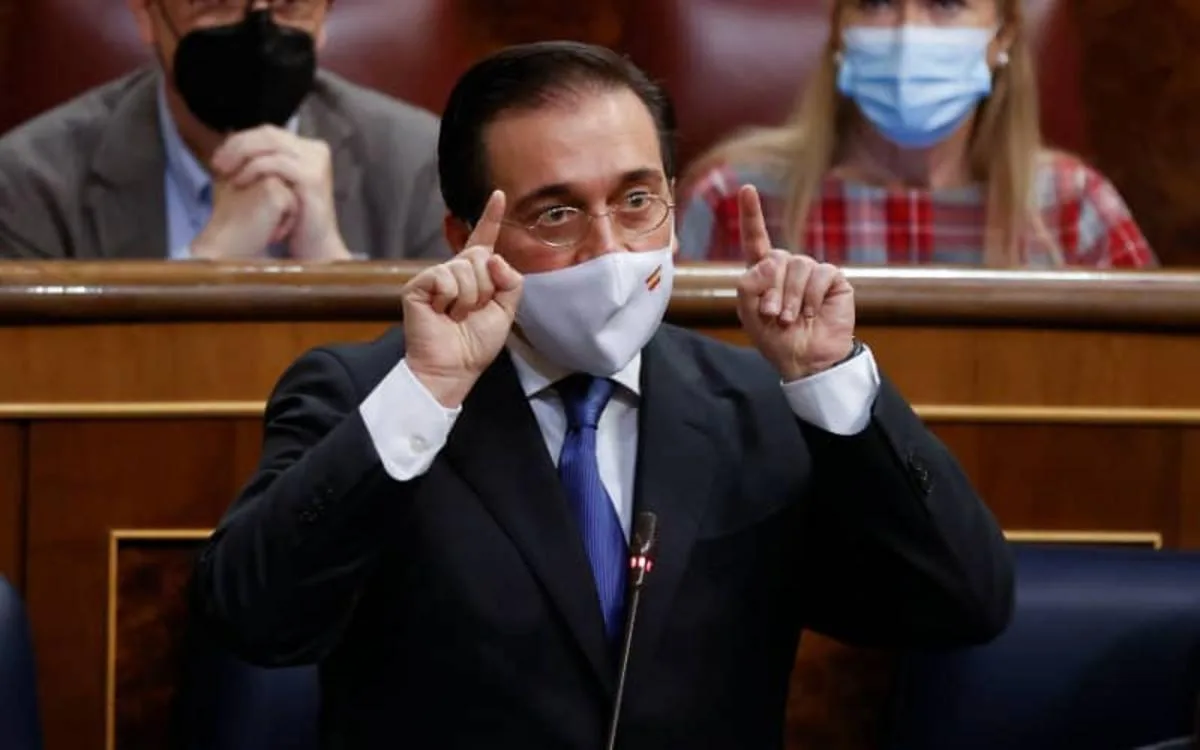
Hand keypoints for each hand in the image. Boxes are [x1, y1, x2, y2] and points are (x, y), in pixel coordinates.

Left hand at [211, 126, 349, 260]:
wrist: (314, 248)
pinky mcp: (312, 177)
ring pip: (270, 143)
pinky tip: (238, 181)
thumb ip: (258, 161)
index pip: (268, 133)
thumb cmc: (290, 220)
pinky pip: (275, 163)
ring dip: (241, 155)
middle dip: (237, 146)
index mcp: (308, 149)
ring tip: (223, 171)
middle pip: (268, 133)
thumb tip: (228, 136)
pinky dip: (252, 169)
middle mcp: (315, 150)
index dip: (239, 141)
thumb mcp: (272, 184)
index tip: (217, 158)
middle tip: (216, 162)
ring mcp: (316, 162)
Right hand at [401, 191, 522, 407]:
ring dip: (469, 299)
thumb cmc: (475, 343)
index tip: (500, 195)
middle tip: (471, 312)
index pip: (484, 241)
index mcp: (476, 276)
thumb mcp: (506, 311)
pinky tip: (441, 313)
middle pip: (480, 256)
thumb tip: (494, 258)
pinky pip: (446, 278)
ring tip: (456, 316)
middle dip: (485, 288)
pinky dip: (451, 299)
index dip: (491, 218)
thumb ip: (511, 282)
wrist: (454, 367)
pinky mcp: (419, 285)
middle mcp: (455, 271)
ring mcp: (435, 277)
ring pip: (466, 269)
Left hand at [735, 185, 855, 379]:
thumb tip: (771, 259)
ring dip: (790, 297)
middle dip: (772, 290)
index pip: (756, 239)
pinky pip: (820, 274)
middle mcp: (787, 267)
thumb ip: (749, 283)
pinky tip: (812, 313)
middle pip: (776, 258)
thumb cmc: (775, 339)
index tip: (747, 189)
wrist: (805, 359)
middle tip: (773, 316)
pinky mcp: (832, 279)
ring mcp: (811, 272)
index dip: (752, 214)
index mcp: (764, 273)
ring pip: (797, 266)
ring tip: (789, 319)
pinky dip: (811, 297)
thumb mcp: (749, 313)